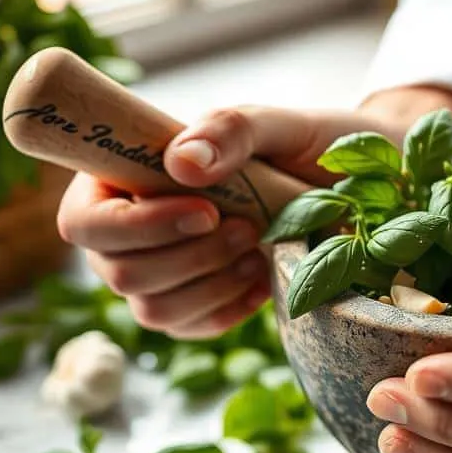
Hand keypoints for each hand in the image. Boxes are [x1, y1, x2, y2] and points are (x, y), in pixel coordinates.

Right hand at [57, 86, 451, 337]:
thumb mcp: (283, 124)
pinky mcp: (199, 302)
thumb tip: (180, 163)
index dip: (131, 227)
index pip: (83, 218)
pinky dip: (227, 310)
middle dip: (186, 257)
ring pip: (151, 309)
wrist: (367, 186)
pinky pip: (189, 328)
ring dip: (208, 285)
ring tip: (258, 250)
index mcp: (133, 172)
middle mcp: (137, 224)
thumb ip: (232, 130)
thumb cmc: (318, 144)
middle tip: (248, 230)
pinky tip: (261, 280)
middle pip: (115, 271)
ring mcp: (165, 268)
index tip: (205, 212)